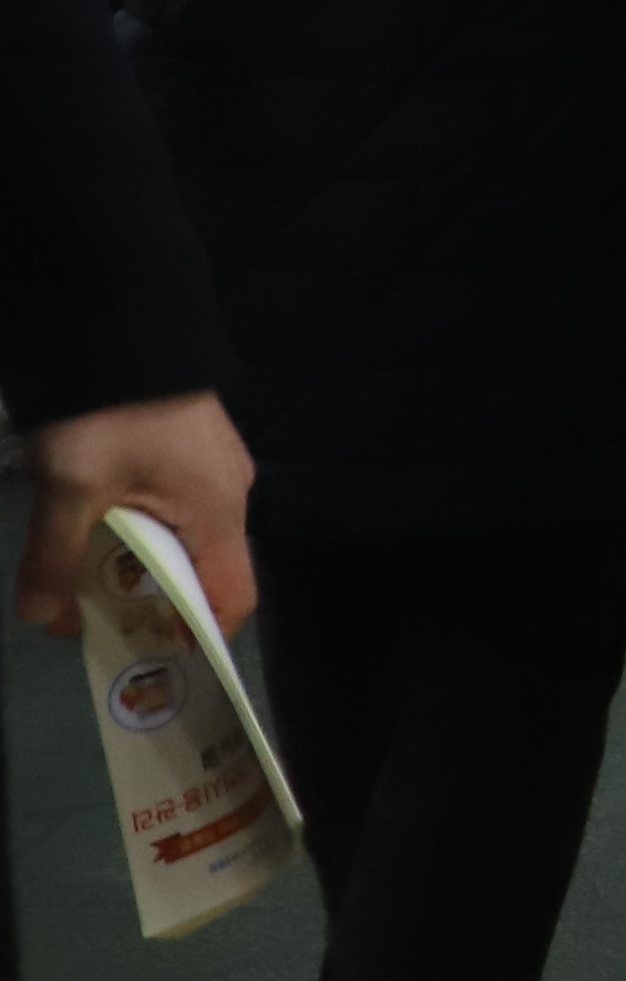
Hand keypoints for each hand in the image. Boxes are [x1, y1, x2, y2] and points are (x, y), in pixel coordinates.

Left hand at [20, 390, 254, 640]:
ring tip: (84, 566)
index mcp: (218, 512)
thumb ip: (54, 557)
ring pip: (188, 537)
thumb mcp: (70, 487)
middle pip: (204, 570)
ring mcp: (219, 467)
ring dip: (140, 563)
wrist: (122, 328)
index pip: (232, 596)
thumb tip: (38, 619)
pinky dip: (146, 529)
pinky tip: (102, 520)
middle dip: (148, 602)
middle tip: (87, 611)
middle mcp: (232, 495)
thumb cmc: (111, 414)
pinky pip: (181, 507)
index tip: (148, 652)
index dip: (197, 634)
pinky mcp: (199, 448)